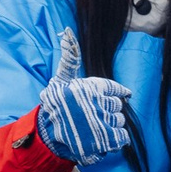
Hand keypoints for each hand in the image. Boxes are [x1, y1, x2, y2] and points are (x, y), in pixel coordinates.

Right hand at [35, 30, 135, 164]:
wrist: (47, 134)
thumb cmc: (56, 104)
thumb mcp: (61, 79)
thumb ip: (70, 58)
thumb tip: (67, 32)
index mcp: (89, 87)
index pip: (114, 88)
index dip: (114, 94)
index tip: (108, 99)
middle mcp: (96, 103)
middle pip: (118, 105)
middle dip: (107, 110)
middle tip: (93, 115)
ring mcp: (101, 122)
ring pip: (120, 121)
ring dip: (110, 124)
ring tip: (94, 126)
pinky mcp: (105, 140)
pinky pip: (123, 136)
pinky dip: (116, 138)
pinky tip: (103, 137)